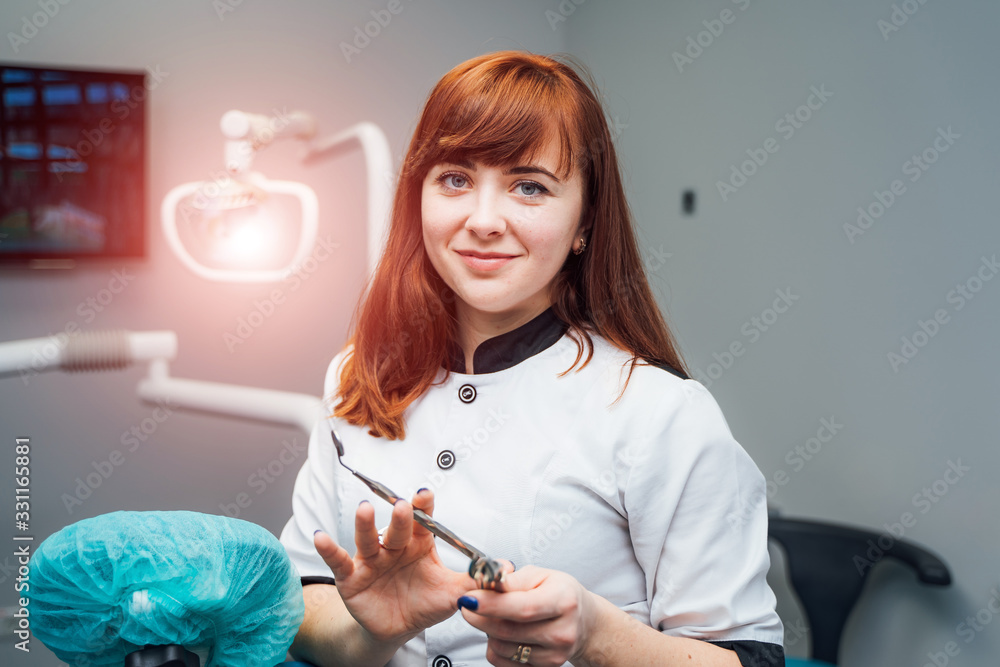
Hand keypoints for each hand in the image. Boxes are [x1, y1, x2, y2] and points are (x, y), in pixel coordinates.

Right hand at [313, 488, 474, 644]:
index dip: (424, 506)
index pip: (423, 520)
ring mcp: (371, 559)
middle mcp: (394, 546)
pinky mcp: (351, 577)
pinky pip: (338, 561)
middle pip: (397, 527)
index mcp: (419, 544)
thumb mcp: (451, 593)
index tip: (426, 494)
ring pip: (367, 538)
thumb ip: (475, 580)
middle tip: (404, 505)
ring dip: (365, 524)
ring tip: (364, 510)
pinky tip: (321, 537)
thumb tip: (506, 569)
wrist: (397, 629)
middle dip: (400, 516)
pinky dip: (328, 549)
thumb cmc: (424, 602)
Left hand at [457, 566, 601, 666]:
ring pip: (502, 648)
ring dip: (488, 631)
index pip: (522, 608)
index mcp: (563, 600)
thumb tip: (487, 584)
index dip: (491, 605)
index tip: (468, 599)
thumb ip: (513, 580)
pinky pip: (504, 662)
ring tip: (495, 616)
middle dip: (479, 617)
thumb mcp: (541, 575)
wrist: (584, 621)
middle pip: (507, 631)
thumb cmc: (560, 593)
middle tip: (468, 604)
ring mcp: (555, 654)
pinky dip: (495, 647)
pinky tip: (503, 633)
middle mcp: (562, 631)